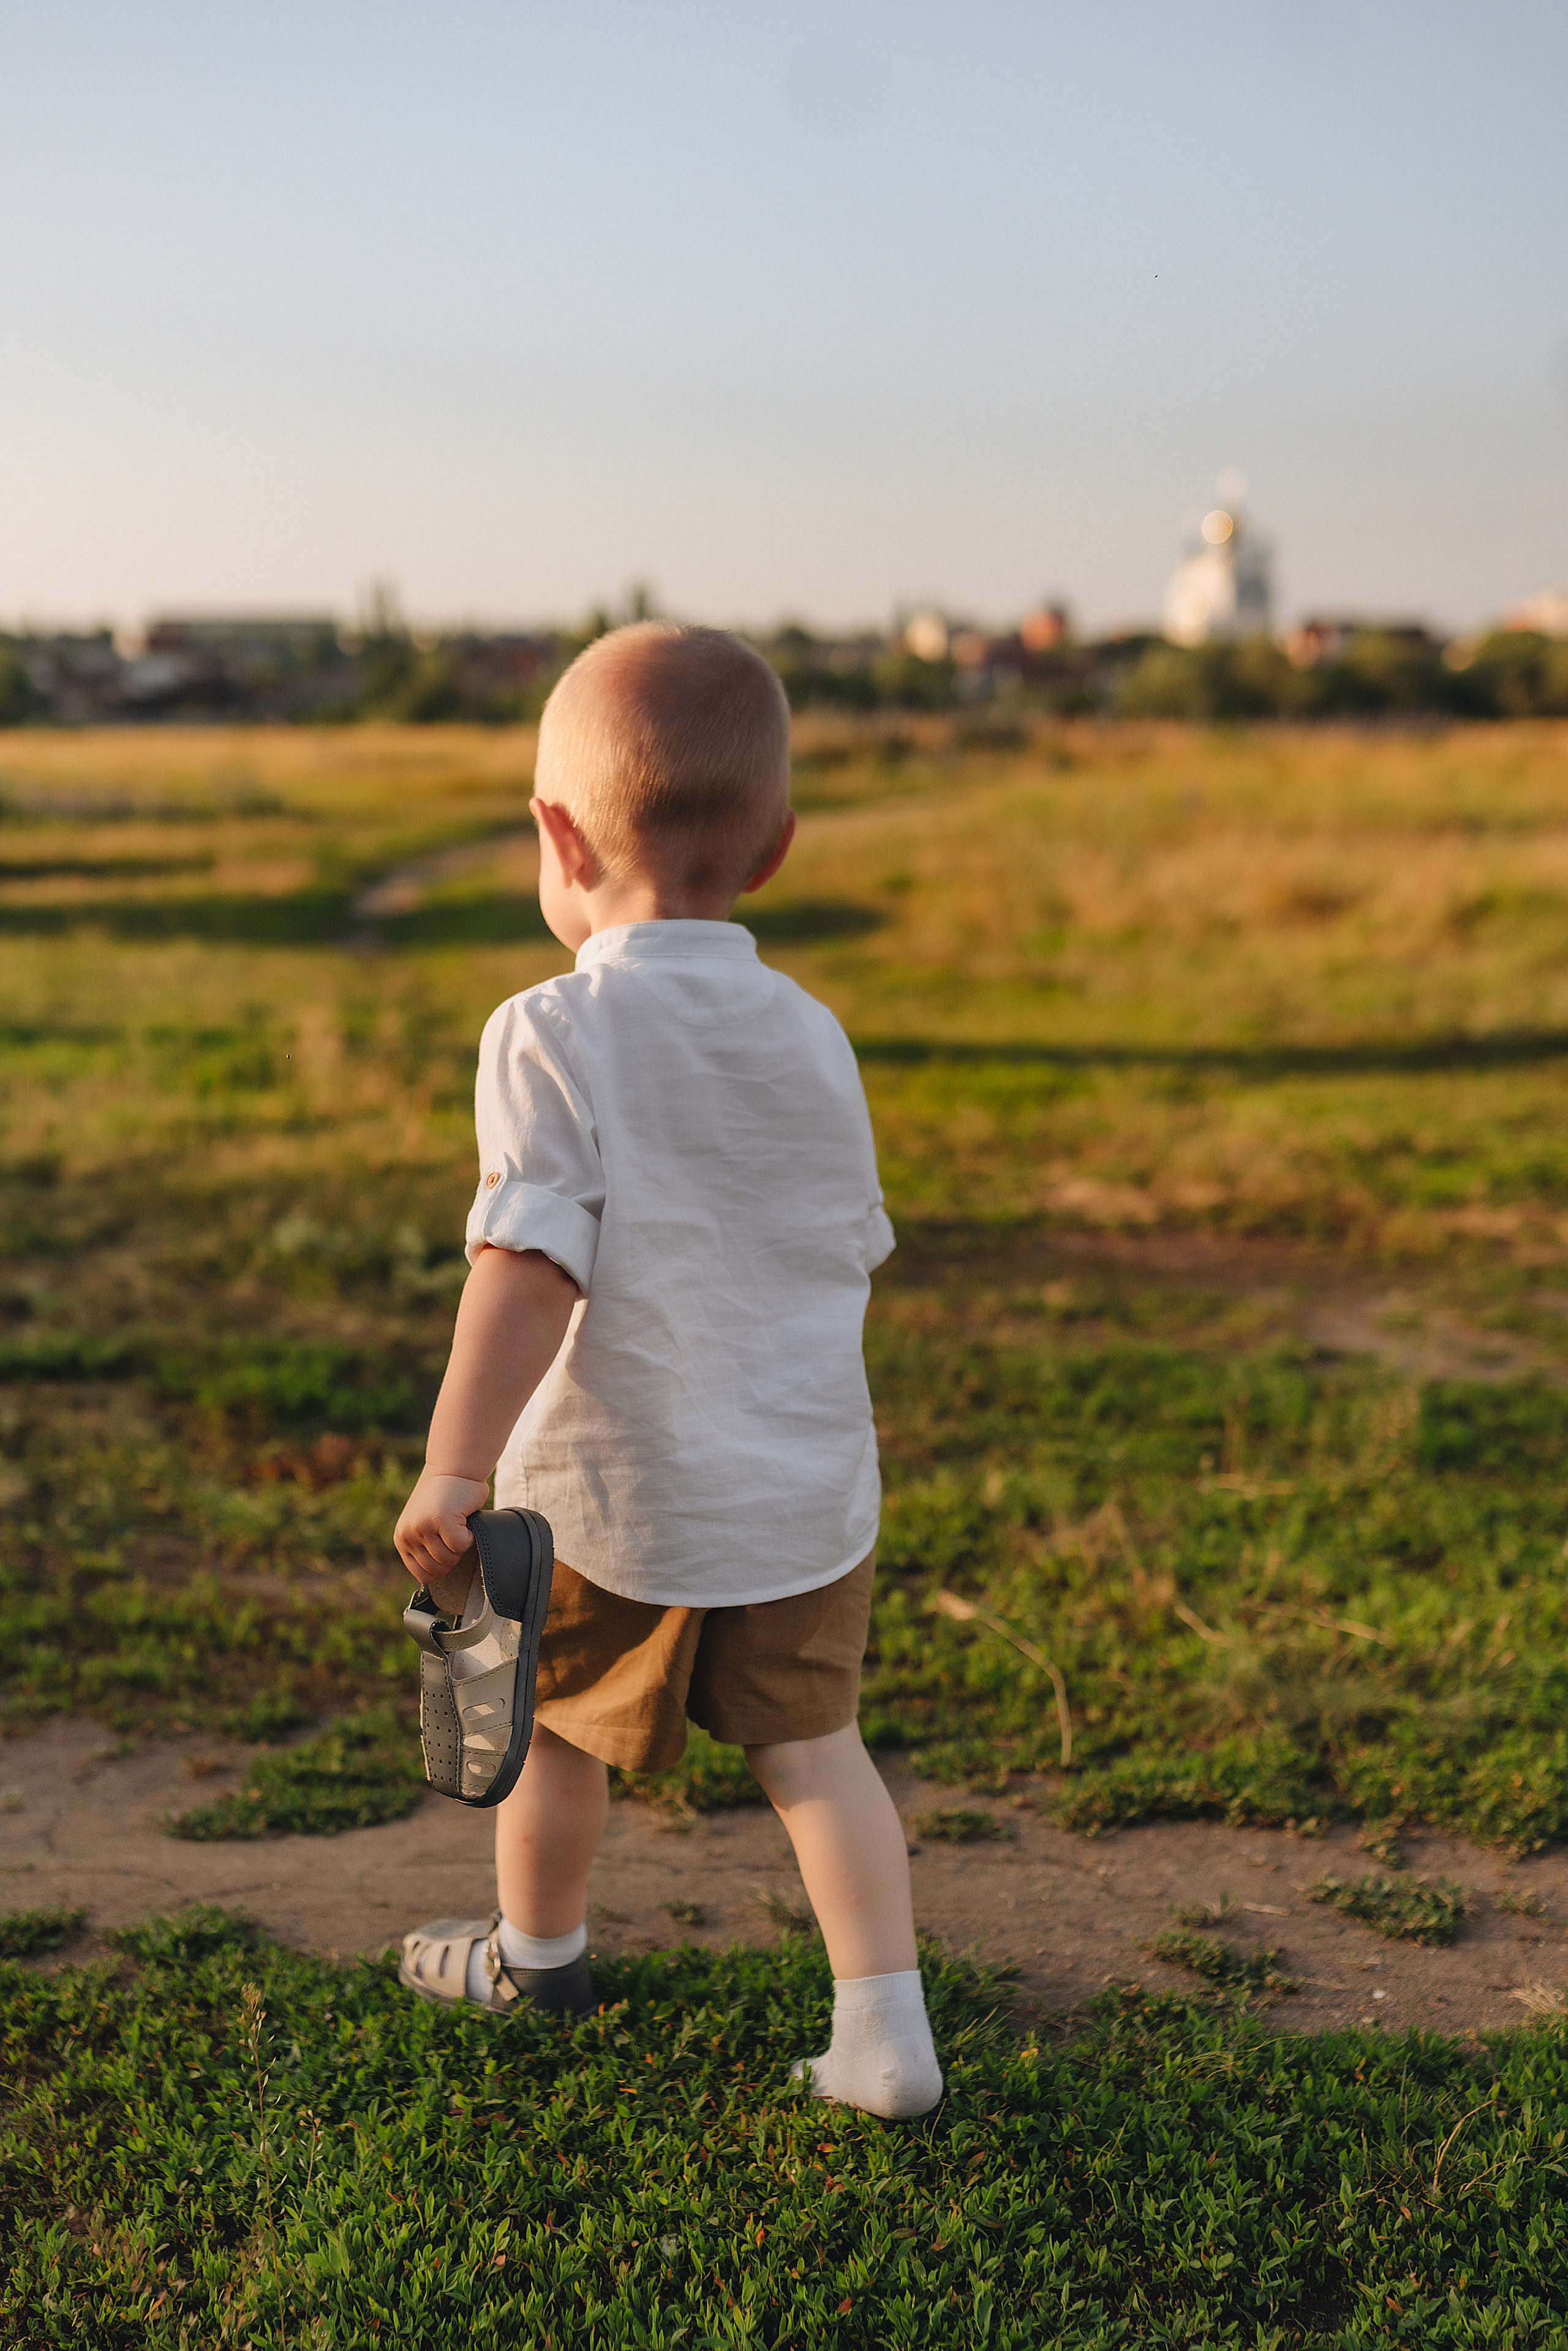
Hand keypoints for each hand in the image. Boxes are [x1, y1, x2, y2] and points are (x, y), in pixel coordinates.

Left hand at [395, 1469, 488, 1588]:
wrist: (455, 1467)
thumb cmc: (446, 1497)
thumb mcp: (425, 1525)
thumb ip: (424, 1547)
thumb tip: (436, 1574)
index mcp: (402, 1539)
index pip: (422, 1575)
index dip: (441, 1567)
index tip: (447, 1547)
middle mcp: (408, 1534)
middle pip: (438, 1570)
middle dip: (453, 1555)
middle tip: (454, 1532)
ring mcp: (422, 1527)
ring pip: (450, 1559)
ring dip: (462, 1544)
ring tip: (458, 1523)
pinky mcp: (440, 1519)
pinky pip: (462, 1545)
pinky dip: (471, 1535)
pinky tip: (465, 1518)